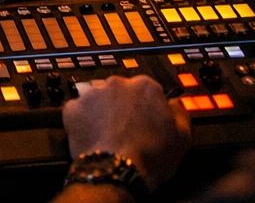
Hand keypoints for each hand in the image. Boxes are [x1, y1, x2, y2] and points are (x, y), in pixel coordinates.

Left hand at [62, 75, 190, 189]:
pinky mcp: (73, 108)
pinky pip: (78, 110)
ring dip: (102, 111)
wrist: (118, 171)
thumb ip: (180, 113)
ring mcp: (92, 94)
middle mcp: (117, 84)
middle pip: (120, 91)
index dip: (147, 106)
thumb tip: (176, 105)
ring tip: (109, 133)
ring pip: (98, 98)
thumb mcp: (182, 138)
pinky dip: (83, 120)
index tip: (146, 118)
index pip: (146, 89)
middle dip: (123, 105)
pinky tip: (93, 135)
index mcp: (145, 86)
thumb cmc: (151, 157)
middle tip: (127, 128)